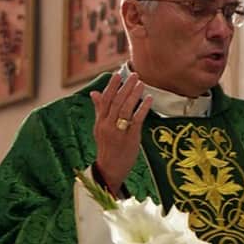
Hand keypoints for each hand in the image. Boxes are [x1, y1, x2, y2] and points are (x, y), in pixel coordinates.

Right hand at [91, 72, 152, 194]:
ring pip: (125, 109)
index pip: (105, 100)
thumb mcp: (100, 129)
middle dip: (125, 87)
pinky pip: (137, 120)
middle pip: (116, 102)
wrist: (110, 169)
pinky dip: (143, 107)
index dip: (111, 86)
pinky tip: (149, 99)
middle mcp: (107, 125)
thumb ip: (99, 110)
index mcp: (100, 122)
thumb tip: (94, 92)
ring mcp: (119, 132)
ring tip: (141, 83)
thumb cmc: (107, 147)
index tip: (118, 74)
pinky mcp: (130, 138)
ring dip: (134, 94)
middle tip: (134, 75)